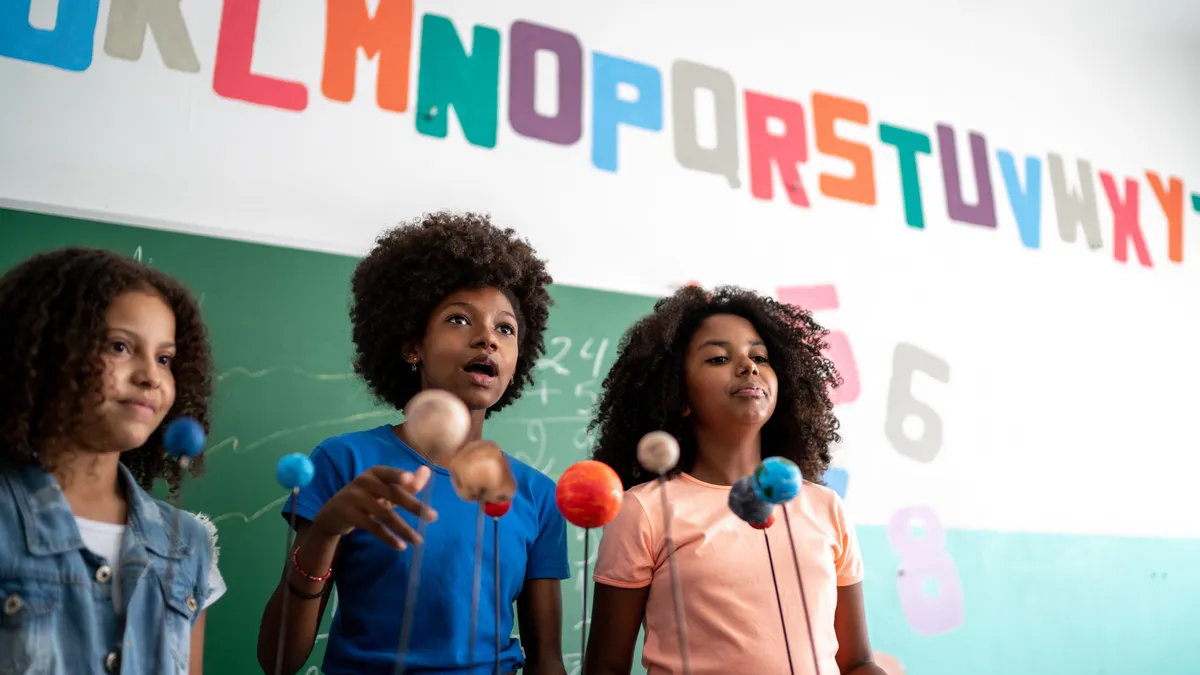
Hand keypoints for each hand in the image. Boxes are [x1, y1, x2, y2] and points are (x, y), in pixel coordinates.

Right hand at [311, 465, 436, 549]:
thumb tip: (427, 471)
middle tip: (433, 517)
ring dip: (404, 529)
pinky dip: (388, 537)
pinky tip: (400, 546)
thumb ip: (406, 483)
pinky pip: (373, 527)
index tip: (409, 480)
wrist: (333, 513)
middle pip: (392, 494)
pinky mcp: (349, 514)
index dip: (399, 475)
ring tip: (418, 540)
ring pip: (385, 514)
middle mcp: (364, 481)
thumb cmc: (367, 498)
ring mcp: (355, 497)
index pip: (390, 473)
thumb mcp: (384, 489)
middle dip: (414, 506)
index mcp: (376, 473)